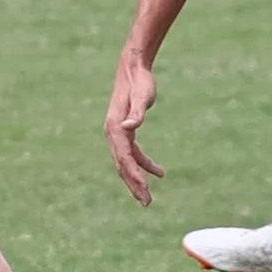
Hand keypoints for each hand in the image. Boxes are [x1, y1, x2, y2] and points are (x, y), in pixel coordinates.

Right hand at [104, 47, 160, 204]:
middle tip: (147, 202)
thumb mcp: (143, 96)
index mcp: (115, 127)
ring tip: (148, 197)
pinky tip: (158, 172)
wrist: (133, 68)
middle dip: (134, 185)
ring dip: (136, 180)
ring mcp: (117, 134)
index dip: (134, 173)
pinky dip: (143, 164)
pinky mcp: (124, 132)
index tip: (145, 187)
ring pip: (126, 163)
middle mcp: (112, 133)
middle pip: (122, 165)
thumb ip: (137, 113)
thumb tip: (129, 127)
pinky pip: (132, 154)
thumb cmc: (140, 82)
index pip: (124, 157)